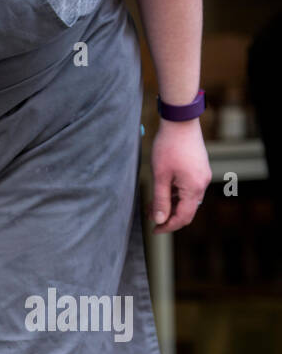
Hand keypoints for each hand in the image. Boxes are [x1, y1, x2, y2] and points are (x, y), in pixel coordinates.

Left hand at [149, 118, 211, 233]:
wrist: (180, 122)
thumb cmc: (168, 147)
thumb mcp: (160, 177)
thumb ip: (160, 200)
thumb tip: (159, 220)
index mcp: (194, 187)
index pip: (183, 217)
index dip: (168, 226)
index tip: (154, 230)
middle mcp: (202, 183)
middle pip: (187, 210)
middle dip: (168, 217)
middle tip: (150, 218)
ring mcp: (202, 176)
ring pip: (186, 199)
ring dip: (170, 205)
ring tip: (151, 205)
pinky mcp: (198, 169)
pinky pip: (188, 189)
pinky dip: (175, 194)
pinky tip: (161, 193)